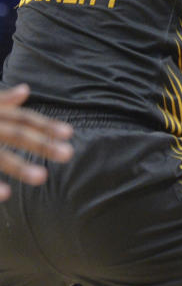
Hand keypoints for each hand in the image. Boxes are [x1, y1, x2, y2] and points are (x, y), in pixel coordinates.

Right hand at [0, 84, 73, 200]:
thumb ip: (1, 99)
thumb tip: (25, 89)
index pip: (23, 119)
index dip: (45, 126)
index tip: (70, 133)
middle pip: (16, 134)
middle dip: (41, 143)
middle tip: (68, 155)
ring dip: (19, 166)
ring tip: (42, 177)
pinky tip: (6, 195)